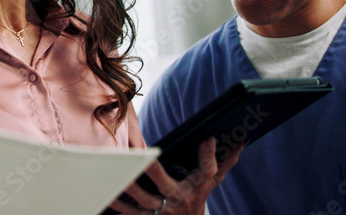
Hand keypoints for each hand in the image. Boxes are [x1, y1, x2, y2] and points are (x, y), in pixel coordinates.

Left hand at [106, 138, 243, 214]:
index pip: (208, 169)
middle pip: (166, 184)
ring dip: (128, 188)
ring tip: (114, 174)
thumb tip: (241, 140)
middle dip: (153, 171)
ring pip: (143, 200)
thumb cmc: (198, 196)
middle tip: (142, 157)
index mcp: (196, 185)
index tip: (207, 138)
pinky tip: (105, 195)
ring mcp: (162, 210)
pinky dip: (117, 206)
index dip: (209, 154)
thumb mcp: (212, 180)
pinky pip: (130, 213)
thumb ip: (223, 160)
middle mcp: (179, 197)